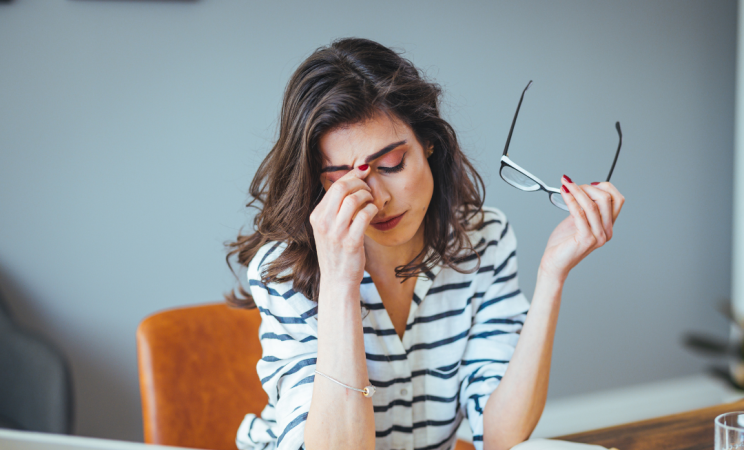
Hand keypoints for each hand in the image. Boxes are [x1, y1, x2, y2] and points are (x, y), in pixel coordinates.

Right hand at [309, 165, 377, 291]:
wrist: (337, 281)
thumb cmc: (337, 253)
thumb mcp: (328, 228)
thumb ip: (335, 208)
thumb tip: (352, 181)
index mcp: (316, 216)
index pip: (334, 185)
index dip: (352, 175)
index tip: (363, 171)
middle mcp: (323, 223)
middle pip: (342, 187)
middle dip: (360, 183)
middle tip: (369, 188)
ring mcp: (336, 233)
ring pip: (354, 199)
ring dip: (367, 196)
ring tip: (371, 201)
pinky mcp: (351, 242)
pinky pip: (364, 215)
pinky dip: (372, 210)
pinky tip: (373, 213)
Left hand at [539, 176, 624, 281]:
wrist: (554, 263)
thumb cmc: (564, 243)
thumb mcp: (577, 220)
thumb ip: (584, 207)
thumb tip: (584, 188)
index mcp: (607, 226)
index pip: (617, 200)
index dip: (604, 187)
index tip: (588, 183)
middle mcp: (606, 231)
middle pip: (606, 199)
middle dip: (588, 187)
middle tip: (571, 184)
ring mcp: (598, 236)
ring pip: (592, 205)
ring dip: (577, 191)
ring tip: (565, 185)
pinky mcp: (585, 239)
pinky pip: (580, 213)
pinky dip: (571, 200)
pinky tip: (564, 194)